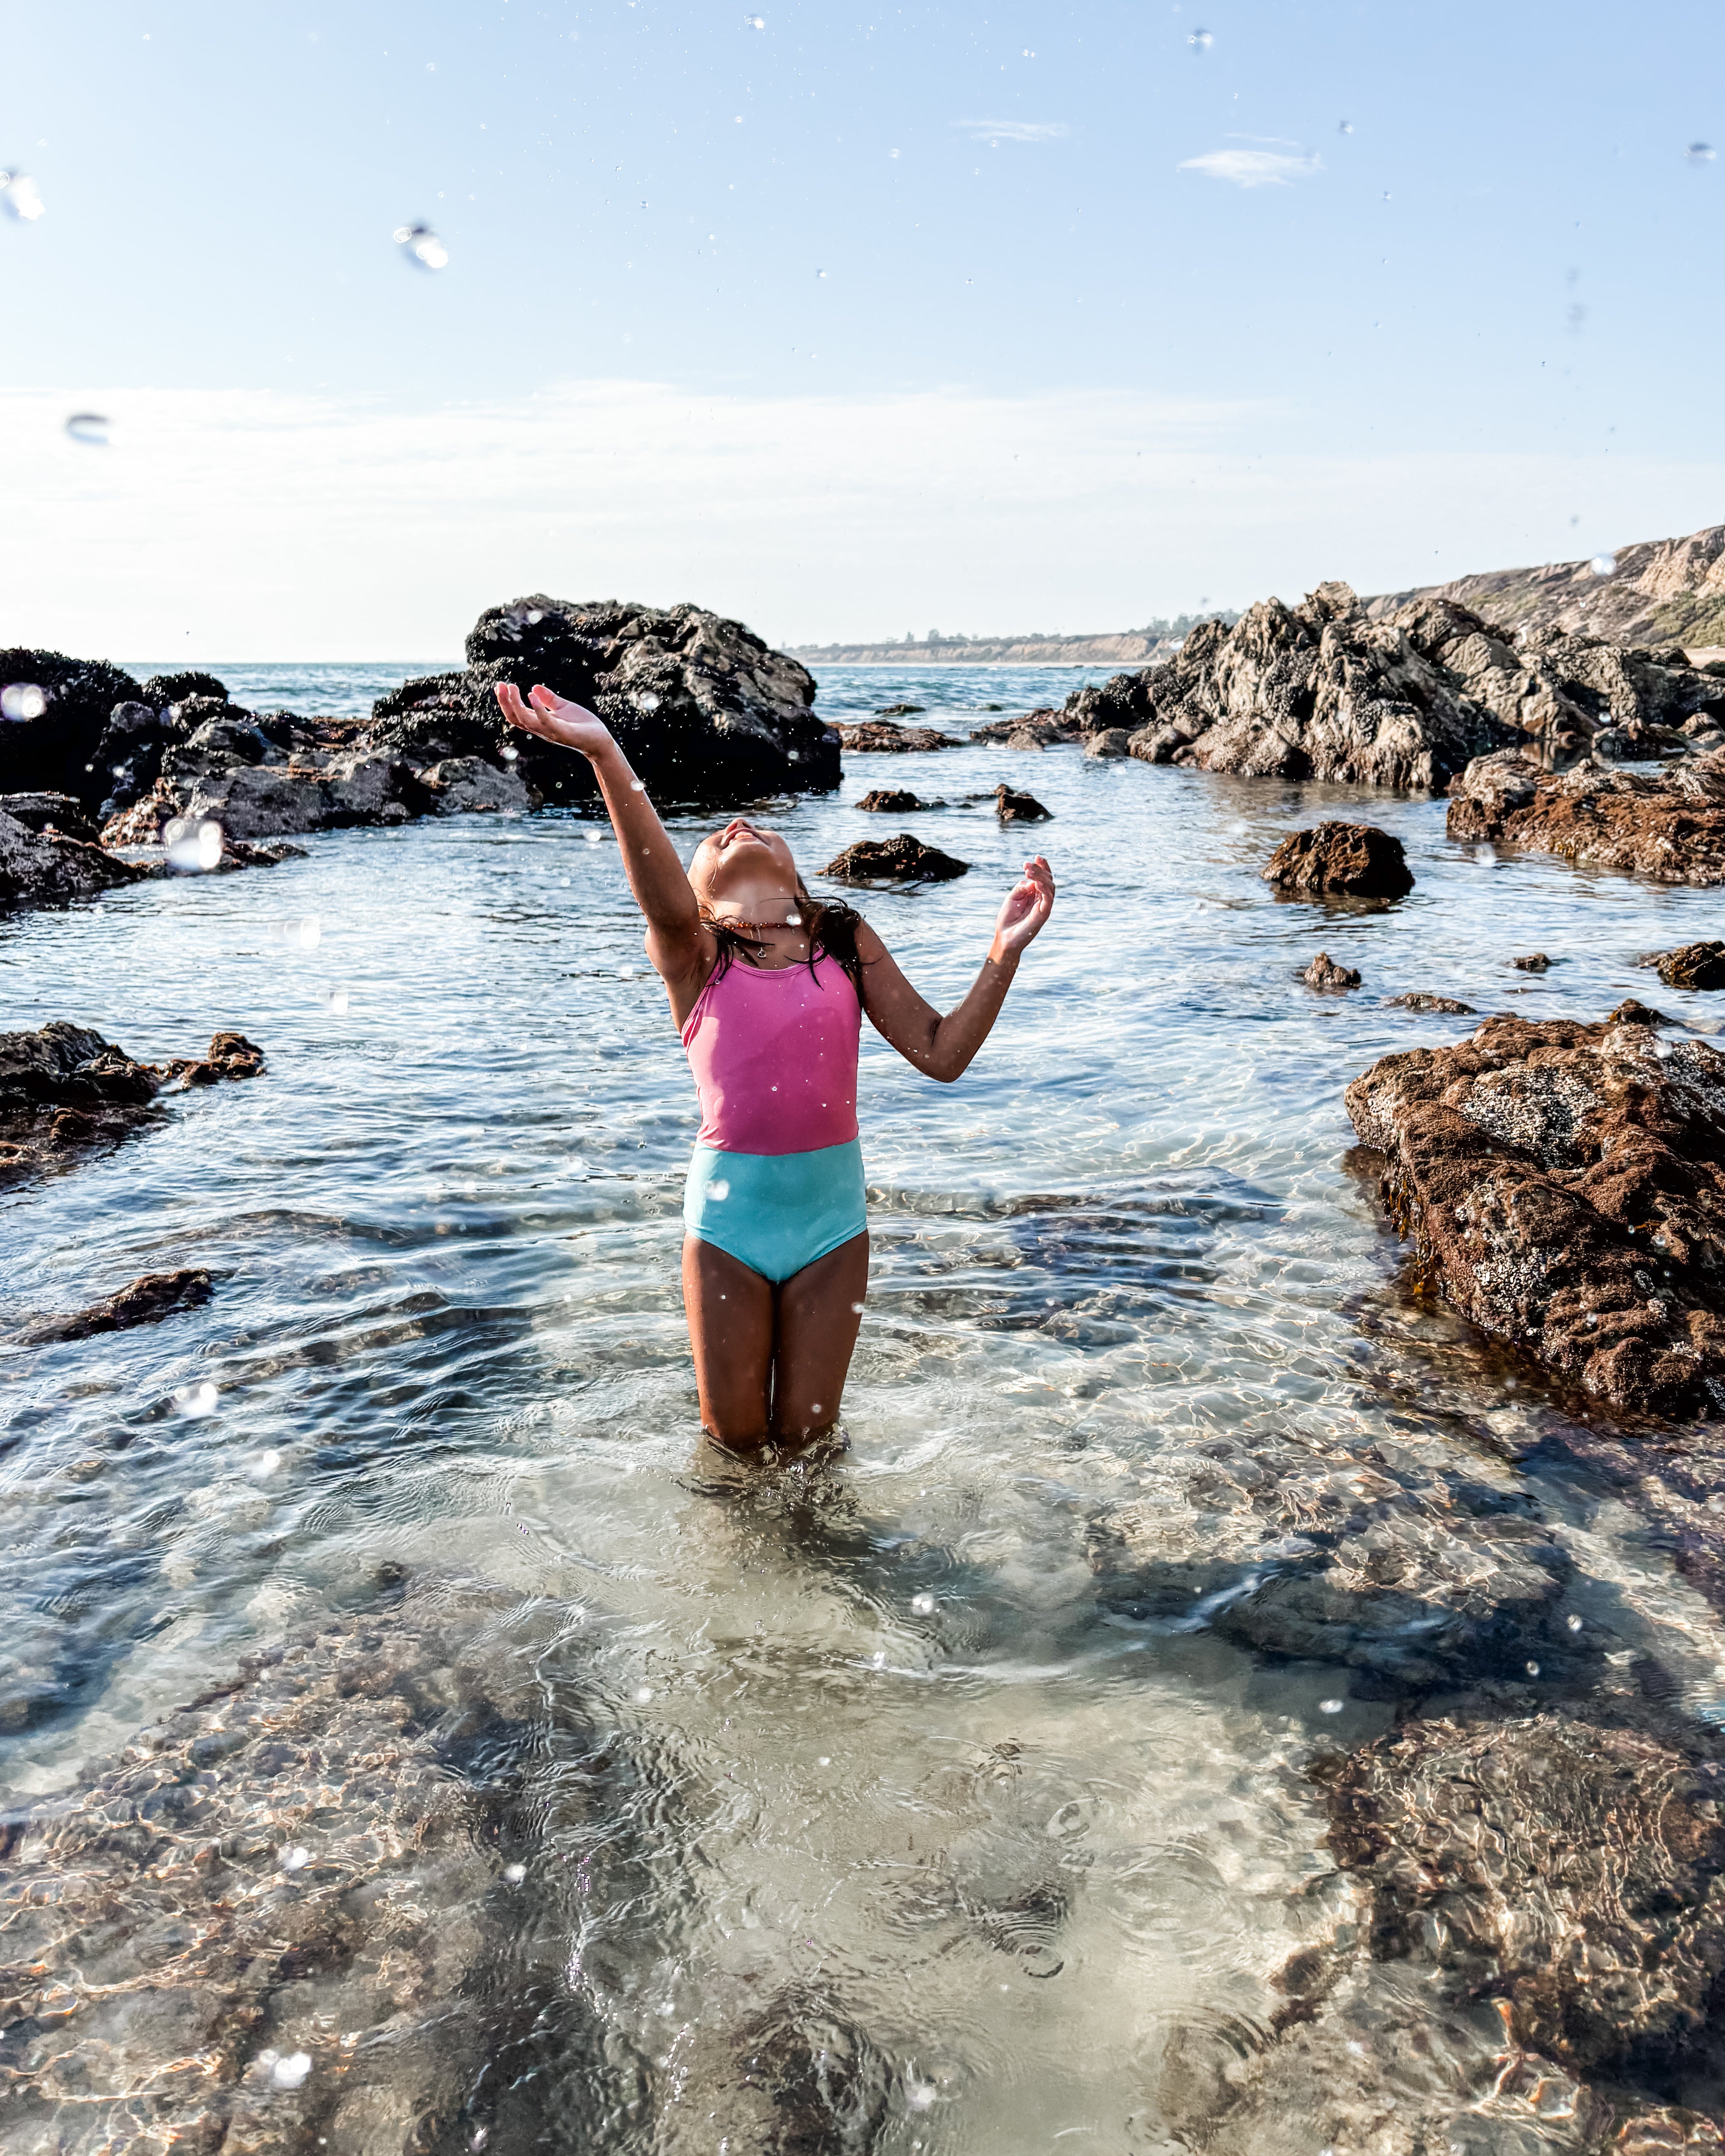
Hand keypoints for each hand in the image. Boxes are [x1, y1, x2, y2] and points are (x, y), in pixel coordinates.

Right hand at [494, 682, 613, 758]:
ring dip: (516, 704)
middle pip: (516, 718)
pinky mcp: (562, 732)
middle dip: (505, 702)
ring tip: (512, 687)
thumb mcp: (563, 708)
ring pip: (525, 721)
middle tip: (500, 685)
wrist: (601, 740)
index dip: (506, 701)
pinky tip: (531, 695)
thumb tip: (533, 687)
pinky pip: (545, 721)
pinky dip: (537, 708)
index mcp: (540, 723)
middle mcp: (541, 729)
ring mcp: (550, 732)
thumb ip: (549, 699)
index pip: (517, 714)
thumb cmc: (582, 725)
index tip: (499, 686)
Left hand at [992, 854, 1054, 958]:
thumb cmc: (1008, 918)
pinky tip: (1036, 882)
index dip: (1042, 866)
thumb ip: (1023, 886)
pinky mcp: (1043, 914)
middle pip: (1048, 880)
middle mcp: (1041, 899)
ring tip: (1029, 871)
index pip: (1043, 877)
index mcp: (1035, 894)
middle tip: (1026, 865)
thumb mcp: (1013, 896)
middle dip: (1039, 869)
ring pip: (1050, 887)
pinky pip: (1048, 899)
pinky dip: (1044, 889)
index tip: (1036, 857)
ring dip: (1040, 876)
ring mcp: (1044, 906)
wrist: (1005, 937)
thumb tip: (1033, 880)